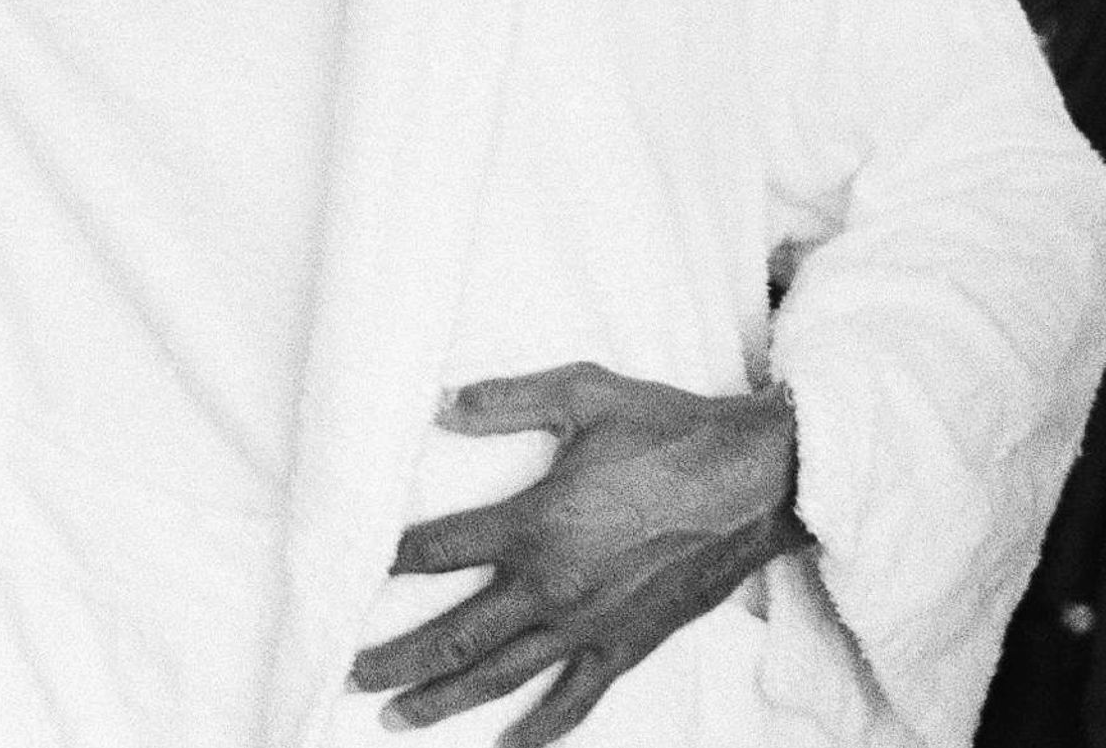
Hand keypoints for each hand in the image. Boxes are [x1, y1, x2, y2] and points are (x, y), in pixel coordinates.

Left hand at [348, 365, 808, 742]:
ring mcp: (588, 626)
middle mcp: (552, 587)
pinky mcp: (625, 647)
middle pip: (453, 634)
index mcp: (534, 524)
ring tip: (397, 717)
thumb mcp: (584, 393)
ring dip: (443, 700)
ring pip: (500, 677)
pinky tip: (506, 743)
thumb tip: (441, 405)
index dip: (390, 561)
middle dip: (396, 659)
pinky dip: (537, 730)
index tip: (355, 570)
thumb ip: (507, 400)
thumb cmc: (669, 430)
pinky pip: (573, 699)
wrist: (754, 481)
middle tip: (351, 674)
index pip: (438, 551)